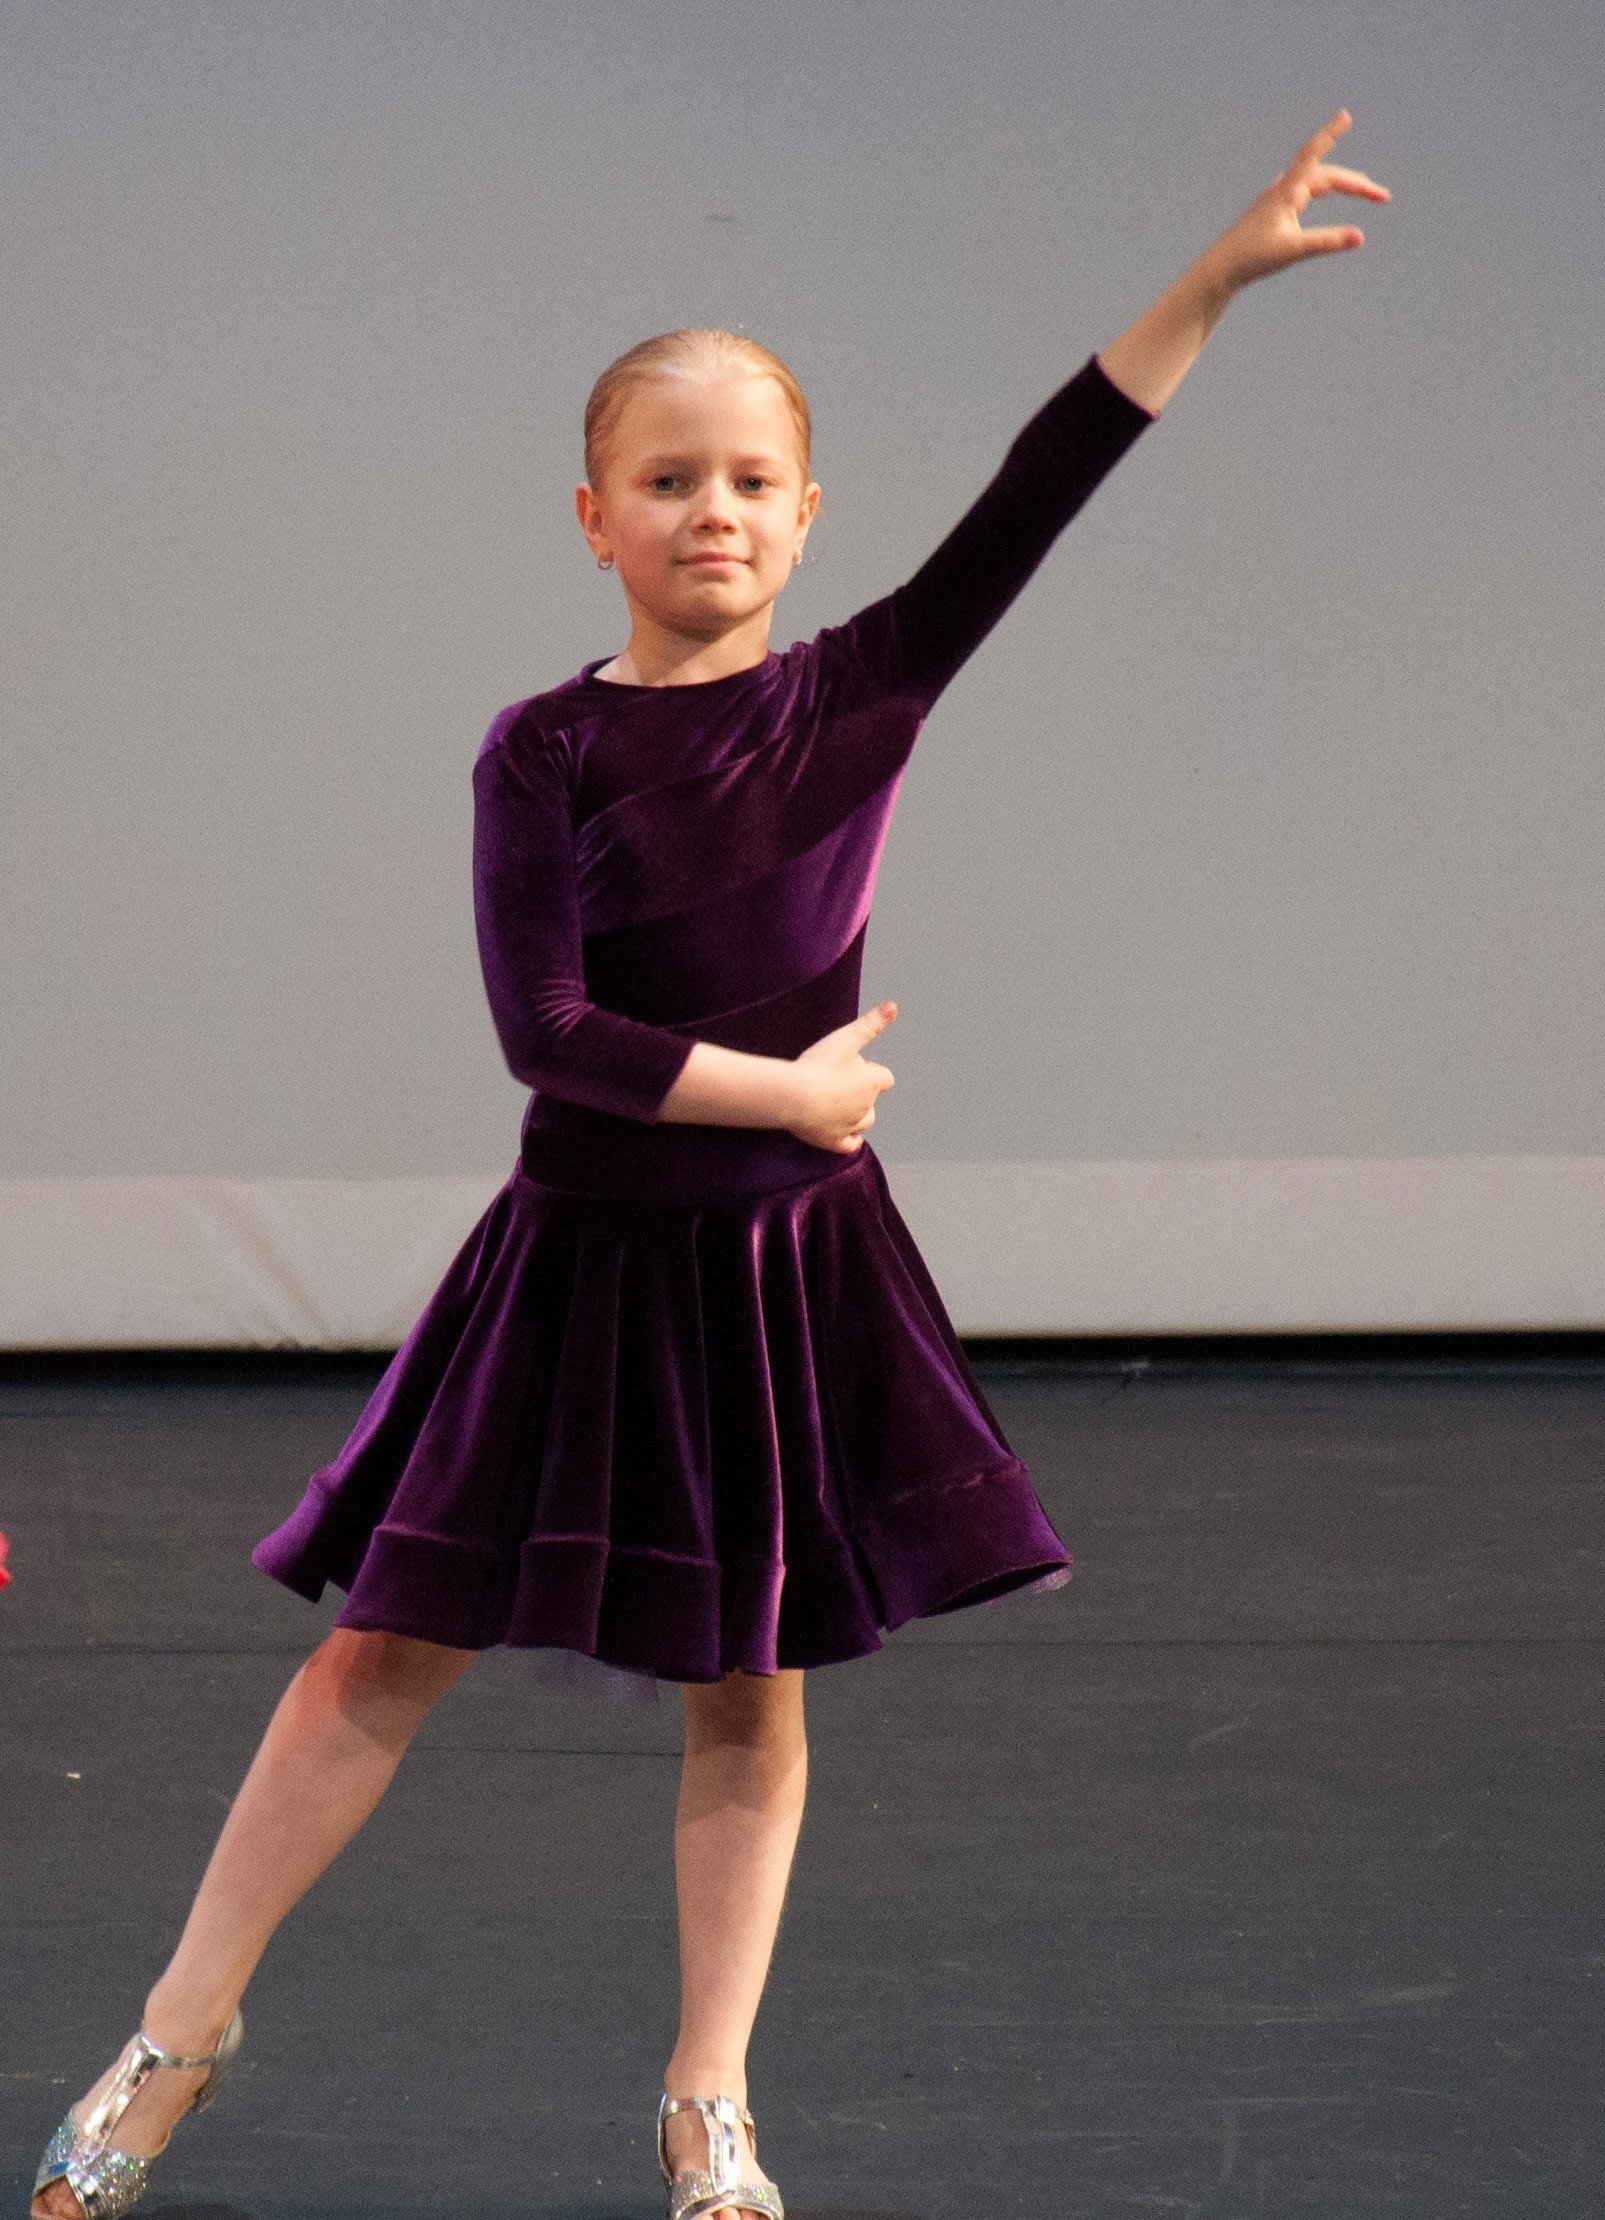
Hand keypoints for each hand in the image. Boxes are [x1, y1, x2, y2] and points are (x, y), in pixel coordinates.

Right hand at [785, 1001, 897, 1154]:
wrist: (793, 1095)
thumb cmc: (819, 1065)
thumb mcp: (846, 1038)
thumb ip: (871, 1023)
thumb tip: (894, 1006)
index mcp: (872, 1082)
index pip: (885, 1079)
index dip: (872, 1072)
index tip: (854, 1066)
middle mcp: (866, 1106)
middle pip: (873, 1101)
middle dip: (862, 1093)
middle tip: (837, 1082)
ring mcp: (850, 1126)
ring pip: (865, 1122)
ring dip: (858, 1115)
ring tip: (840, 1104)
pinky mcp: (833, 1141)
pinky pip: (850, 1144)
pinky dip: (851, 1139)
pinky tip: (845, 1132)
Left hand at [1203, 109, 1390, 295]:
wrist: (1220, 270)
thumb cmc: (1253, 258)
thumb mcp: (1294, 250)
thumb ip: (1328, 242)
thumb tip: (1360, 237)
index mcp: (1288, 191)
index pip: (1314, 154)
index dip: (1331, 134)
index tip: (1345, 115)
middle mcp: (1283, 190)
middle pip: (1327, 176)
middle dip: (1356, 184)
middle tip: (1383, 197)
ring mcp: (1277, 200)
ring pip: (1317, 183)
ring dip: (1342, 185)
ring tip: (1365, 192)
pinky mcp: (1272, 213)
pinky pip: (1304, 192)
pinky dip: (1321, 189)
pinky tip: (1318, 191)